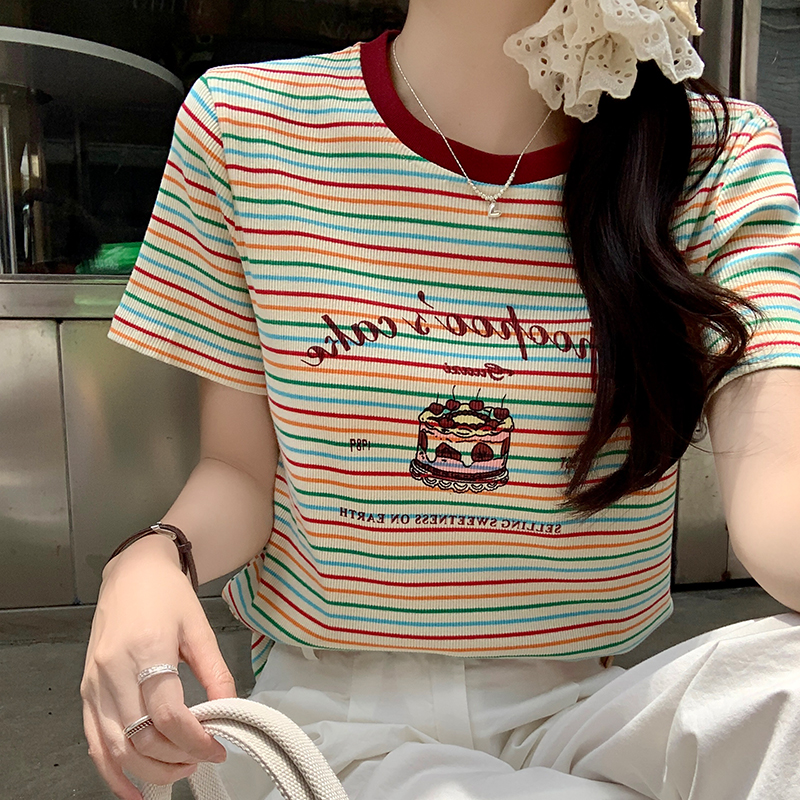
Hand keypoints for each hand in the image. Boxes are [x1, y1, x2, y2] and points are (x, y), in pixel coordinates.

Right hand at [81, 535, 234, 798]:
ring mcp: (95, 684)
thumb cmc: (167, 596)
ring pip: (115, 746)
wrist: (133, 573)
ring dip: (147, 770)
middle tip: (202, 758)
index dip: (196, 738)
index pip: (169, 713)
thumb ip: (215, 671)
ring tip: (178, 770)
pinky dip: (111, 771)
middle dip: (175, 758)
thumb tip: (230, 709)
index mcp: (147, 649)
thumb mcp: (199, 628)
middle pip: (142, 736)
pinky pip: (93, 742)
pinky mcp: (86, 691)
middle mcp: (114, 670)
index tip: (218, 746)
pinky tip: (132, 789)